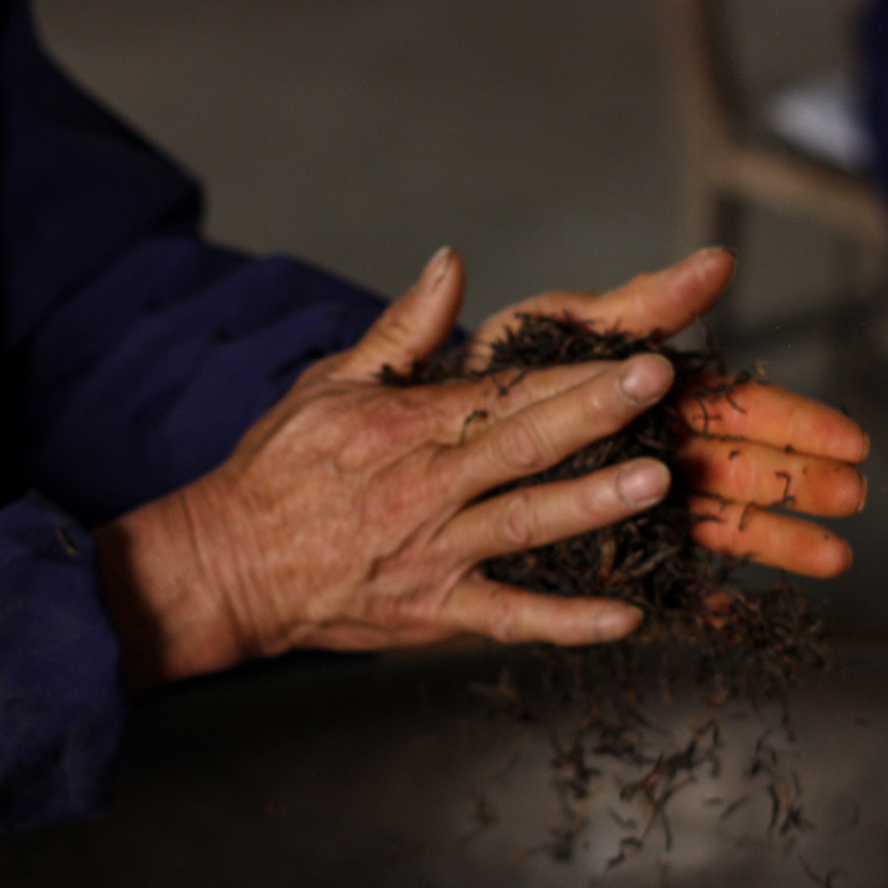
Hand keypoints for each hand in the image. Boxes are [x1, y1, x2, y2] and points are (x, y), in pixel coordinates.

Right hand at [95, 246, 866, 692]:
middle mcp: (426, 487)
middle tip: (659, 388)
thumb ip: (401, 330)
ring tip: (652, 486)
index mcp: (407, 426)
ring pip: (522, 525)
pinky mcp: (432, 612)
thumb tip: (451, 264)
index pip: (503, 393)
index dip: (574, 375)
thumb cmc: (277, 470)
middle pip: (522, 445)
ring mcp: (433, 553)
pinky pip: (506, 617)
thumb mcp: (329, 384)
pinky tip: (624, 617)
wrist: (227, 564)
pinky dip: (564, 622)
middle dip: (595, 413)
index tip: (636, 354)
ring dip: (590, 505)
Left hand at [469, 247, 868, 578]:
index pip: (733, 407)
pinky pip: (650, 579)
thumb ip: (635, 306)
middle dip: (796, 482)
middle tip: (855, 497)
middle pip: (732, 467)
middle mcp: (642, 451)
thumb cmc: (493, 370)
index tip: (848, 439)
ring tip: (831, 560)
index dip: (792, 421)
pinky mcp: (589, 556)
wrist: (418, 437)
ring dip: (768, 540)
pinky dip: (688, 596)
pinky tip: (729, 611)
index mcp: (644, 397)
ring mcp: (620, 508)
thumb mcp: (561, 325)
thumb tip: (718, 262)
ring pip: (704, 526)